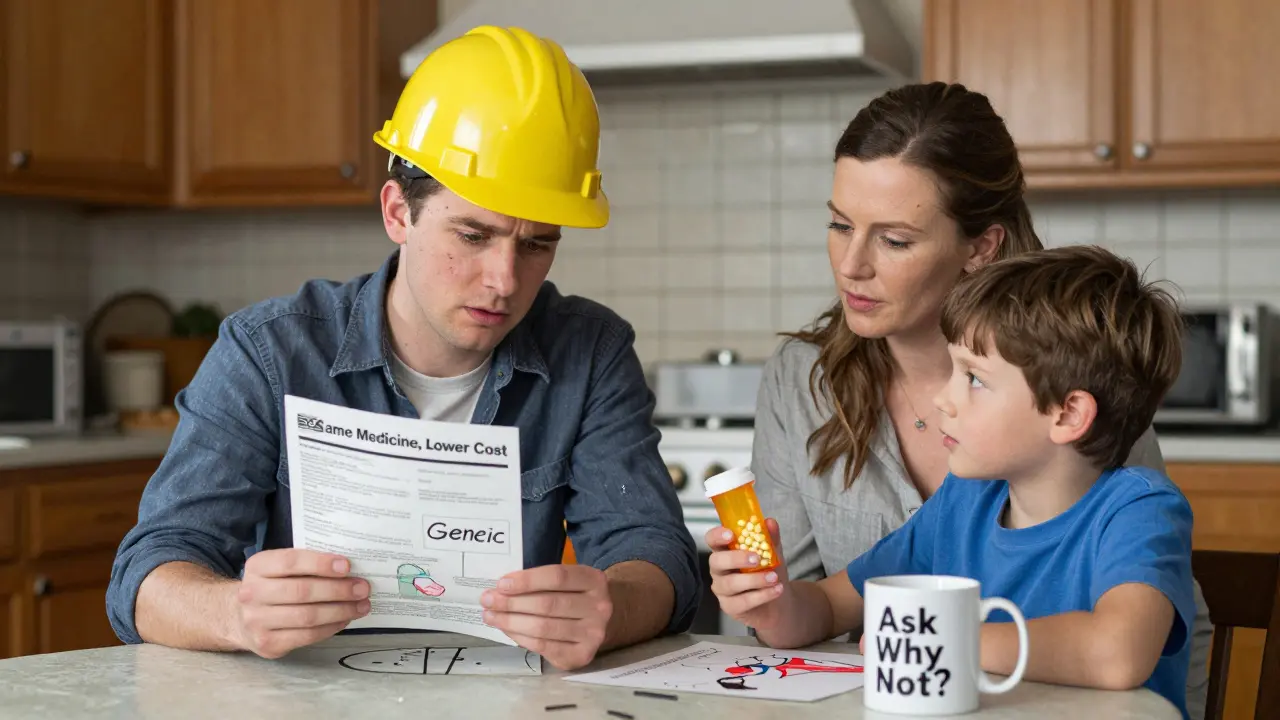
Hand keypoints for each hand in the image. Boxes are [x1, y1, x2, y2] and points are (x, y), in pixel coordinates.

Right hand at [233, 549, 370, 658]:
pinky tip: (345, 619)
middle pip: (302, 591)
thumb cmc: (271, 587)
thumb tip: (348, 568)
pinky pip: (307, 636)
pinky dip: (331, 627)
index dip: (321, 564)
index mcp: (257, 566)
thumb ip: (305, 565)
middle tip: (363, 588)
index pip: (291, 562)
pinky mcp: (268, 644)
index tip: (347, 565)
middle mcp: (252, 593)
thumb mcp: (278, 568)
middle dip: (338, 590)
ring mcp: (257, 621)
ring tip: (362, 605)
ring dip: (341, 610)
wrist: (240, 618)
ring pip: (307, 616)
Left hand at [480, 564, 610, 670]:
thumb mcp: (568, 581)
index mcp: (594, 580)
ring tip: (491, 616)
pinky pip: (543, 646)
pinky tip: (507, 630)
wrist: (601, 623)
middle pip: (548, 604)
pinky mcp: (581, 655)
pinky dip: (521, 637)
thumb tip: (501, 588)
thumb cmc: (574, 596)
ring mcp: (592, 634)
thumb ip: (542, 581)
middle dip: (512, 603)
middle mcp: (599, 607)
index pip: (557, 577)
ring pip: (543, 628)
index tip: (501, 584)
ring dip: (511, 622)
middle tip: (488, 601)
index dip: (527, 580)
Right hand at [707, 518, 789, 629]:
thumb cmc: (769, 572)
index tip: (730, 534)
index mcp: (725, 551)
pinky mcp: (730, 607)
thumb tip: (770, 522)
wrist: (780, 602)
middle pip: (716, 561)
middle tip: (756, 558)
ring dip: (754, 579)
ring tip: (774, 578)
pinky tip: (776, 590)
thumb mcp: (773, 553)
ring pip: (730, 583)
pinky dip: (762, 595)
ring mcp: (722, 589)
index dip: (717, 536)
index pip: (712, 540)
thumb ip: (771, 538)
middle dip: (736, 558)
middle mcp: (719, 570)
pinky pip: (742, 602)